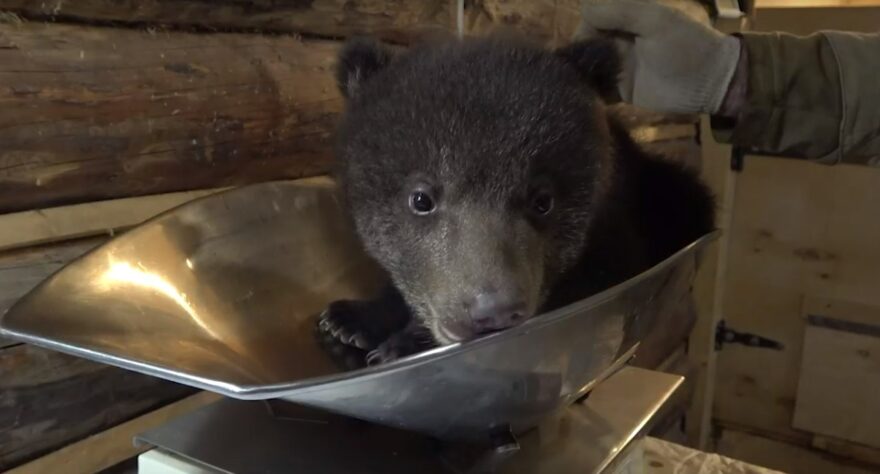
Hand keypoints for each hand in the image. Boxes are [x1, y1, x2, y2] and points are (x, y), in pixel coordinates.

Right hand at [577, 0, 740, 114]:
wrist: (709, 83)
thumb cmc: (685, 45)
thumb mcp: (653, 19)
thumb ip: (619, 11)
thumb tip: (583, 10)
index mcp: (627, 18)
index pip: (592, 17)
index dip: (584, 28)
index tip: (585, 44)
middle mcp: (620, 39)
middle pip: (586, 42)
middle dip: (578, 53)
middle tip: (577, 68)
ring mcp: (619, 65)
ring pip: (589, 65)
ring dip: (580, 72)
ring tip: (574, 83)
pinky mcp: (621, 90)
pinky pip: (598, 88)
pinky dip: (589, 90)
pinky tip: (582, 95)